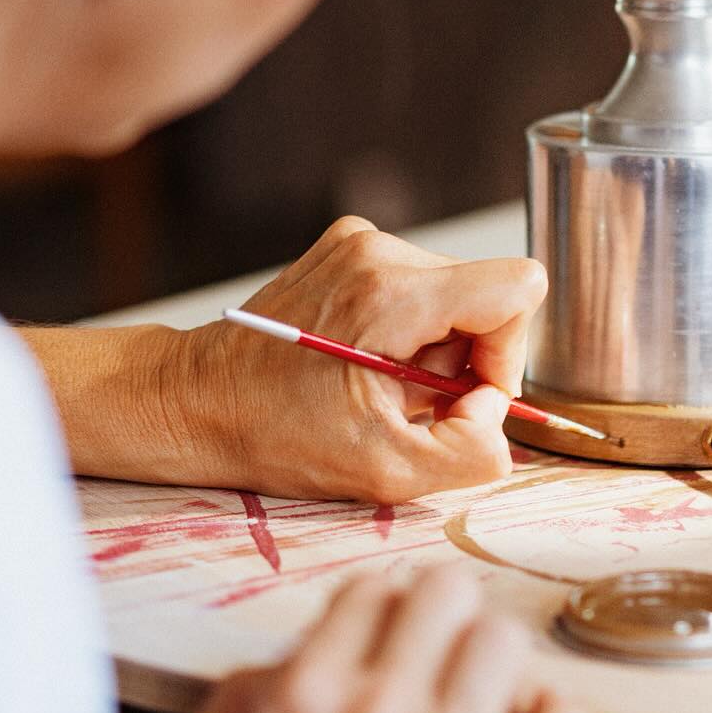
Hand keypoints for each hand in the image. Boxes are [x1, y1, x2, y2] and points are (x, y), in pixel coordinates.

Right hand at [158, 566, 587, 712]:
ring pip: (506, 642)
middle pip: (449, 591)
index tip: (392, 636)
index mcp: (302, 701)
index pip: (374, 588)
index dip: (385, 609)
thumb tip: (292, 657)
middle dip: (446, 617)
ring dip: (497, 666)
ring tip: (484, 701)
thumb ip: (237, 701)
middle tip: (443, 654)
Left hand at [175, 217, 547, 501]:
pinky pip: (416, 284)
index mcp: (391, 294)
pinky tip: (364, 362)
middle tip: (408, 405)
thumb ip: (469, 451)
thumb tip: (496, 413)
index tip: (464, 400)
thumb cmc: (276, 435)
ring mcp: (360, 241)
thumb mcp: (383, 471)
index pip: (516, 286)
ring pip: (453, 291)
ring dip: (434, 347)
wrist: (194, 400)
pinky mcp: (347, 245)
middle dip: (464, 359)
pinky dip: (406, 328)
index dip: (506, 354)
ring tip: (379, 386)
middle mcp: (379, 250)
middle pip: (484, 293)